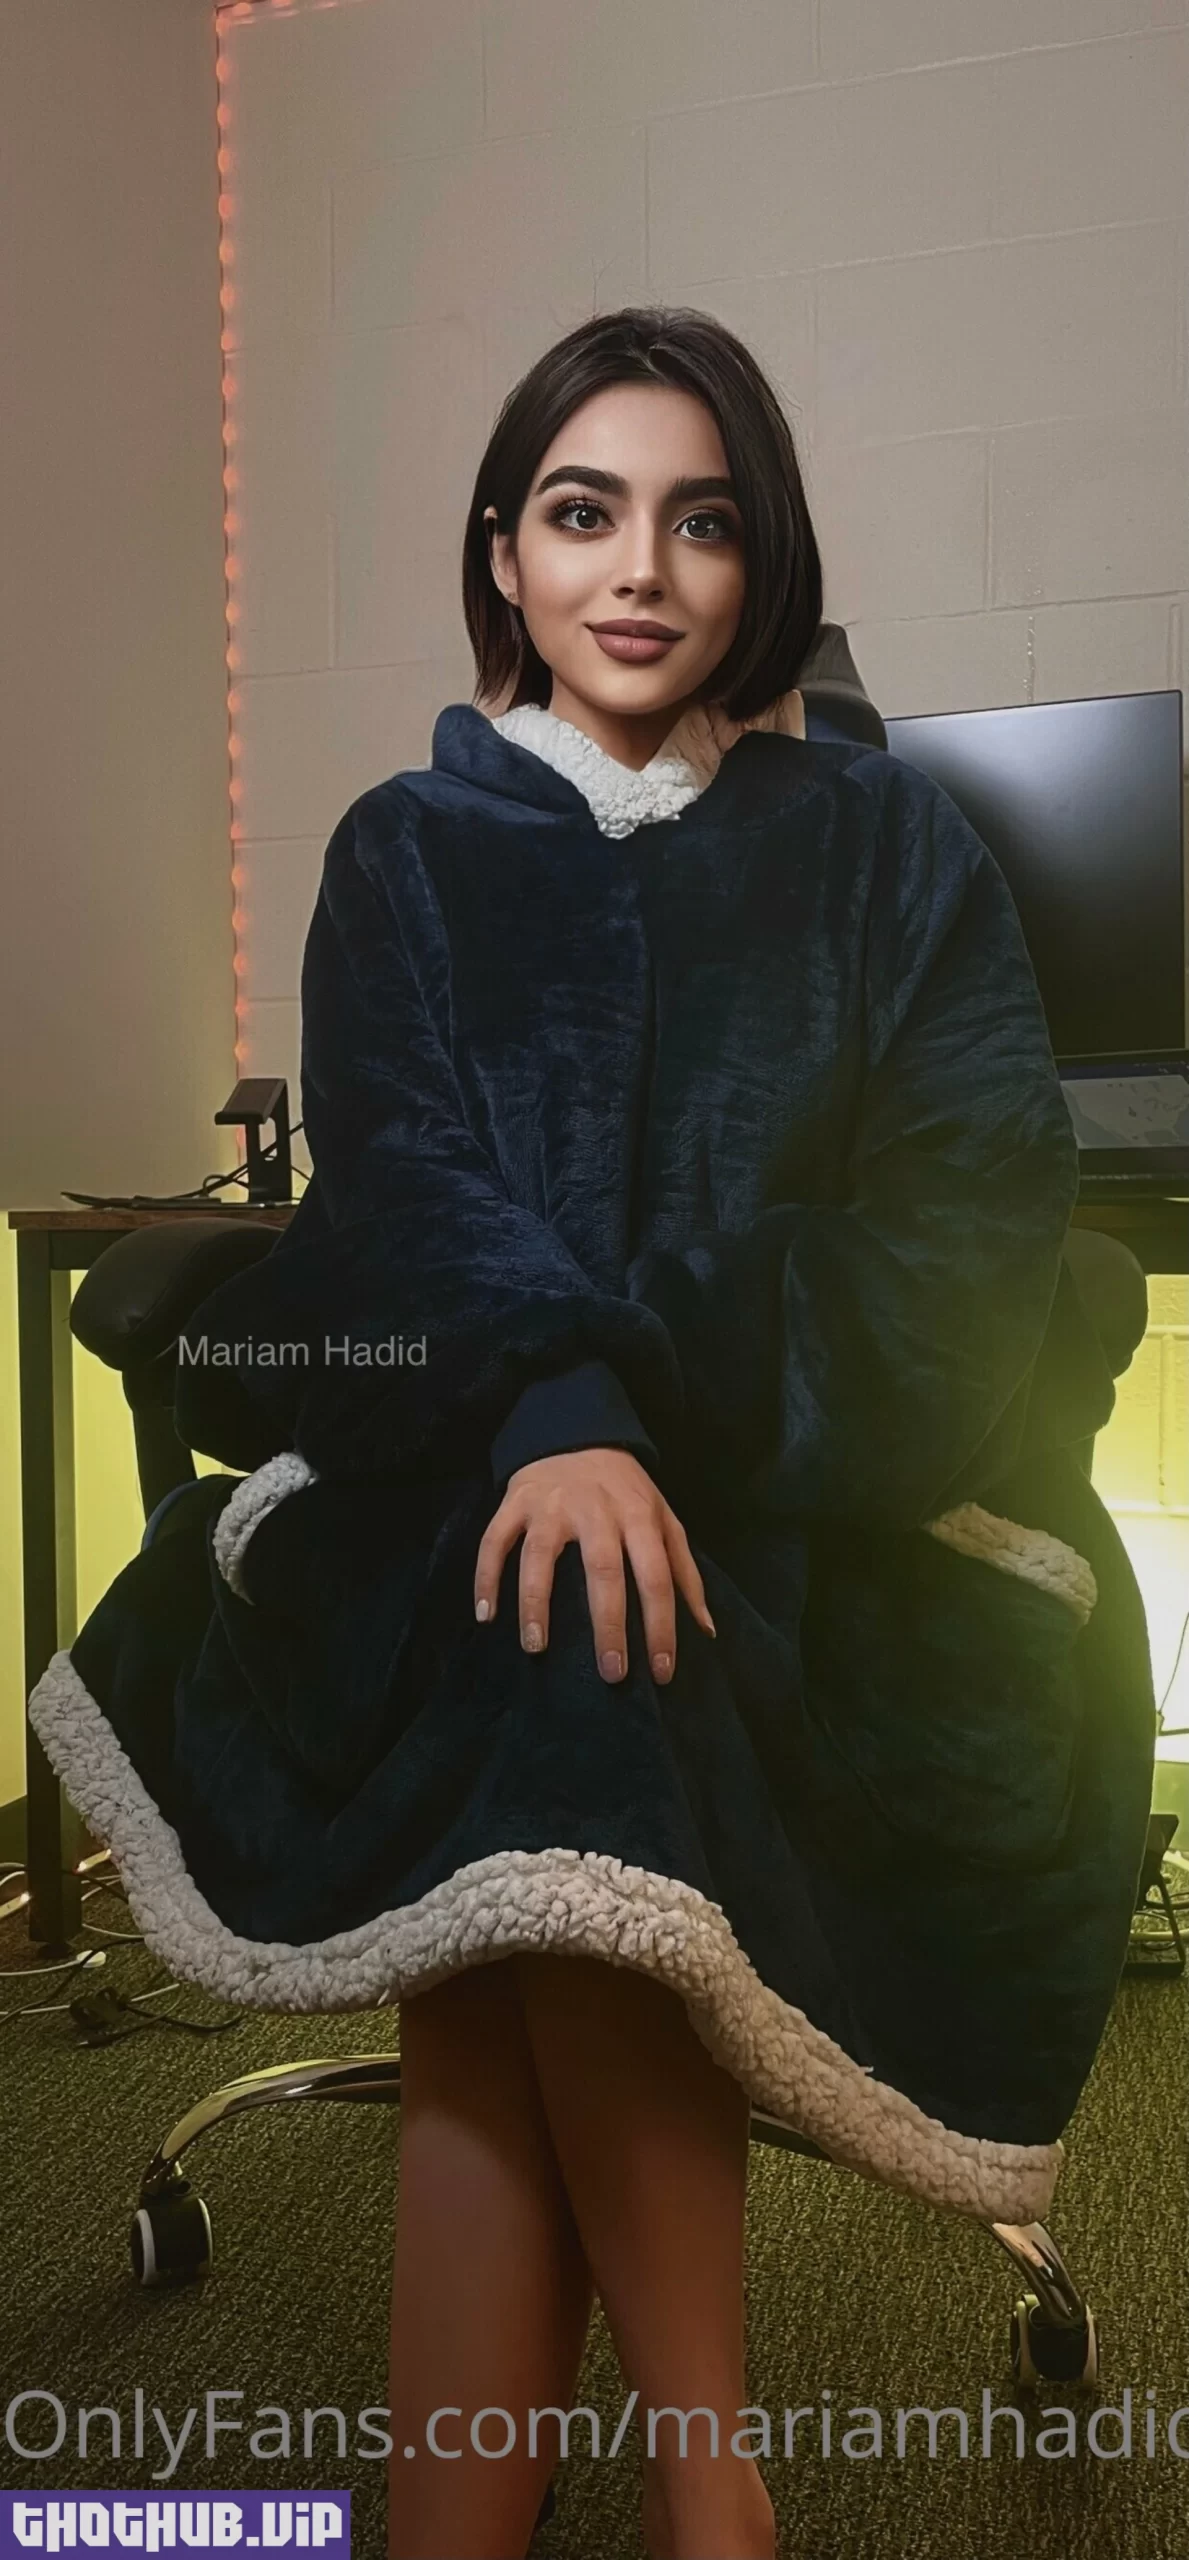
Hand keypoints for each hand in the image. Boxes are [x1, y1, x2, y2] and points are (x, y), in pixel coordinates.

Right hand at [474, 1446, 715, 1683]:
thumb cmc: (626, 1489)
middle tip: (611, 1672)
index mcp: (638, 1516)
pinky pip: (494, 1541)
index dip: (661, 1625)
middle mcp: (596, 1510)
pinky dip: (486, 1576)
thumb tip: (706, 1629)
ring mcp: (551, 1505)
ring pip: (540, 1556)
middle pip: (603, 1569)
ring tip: (536, 1647)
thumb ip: (685, 1571)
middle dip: (608, 1624)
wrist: (577, 1432)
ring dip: (535, 1603)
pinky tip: (486, 1616)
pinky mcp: (515, 1501)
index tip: (661, 1671)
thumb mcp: (664, 1519)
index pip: (656, 1576)